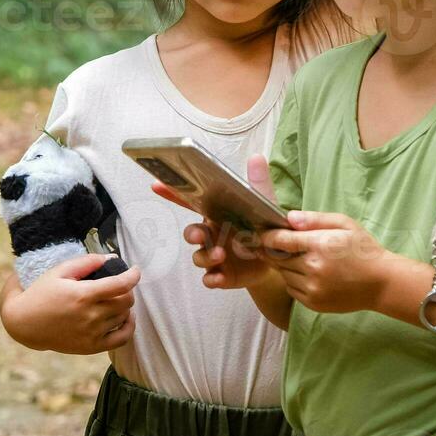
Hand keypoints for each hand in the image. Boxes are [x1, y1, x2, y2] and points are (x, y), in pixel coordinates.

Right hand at [0, 255, 139, 354]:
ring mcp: (92, 333)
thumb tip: (111, 258)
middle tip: (119, 284)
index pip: (121, 284)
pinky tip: (124, 318)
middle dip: (127, 289)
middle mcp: (90, 316)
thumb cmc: (41, 293)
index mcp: (83, 295)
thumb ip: (87, 262)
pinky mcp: (91, 347)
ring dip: (125, 306)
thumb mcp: (60, 271)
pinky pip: (122, 339)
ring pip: (125, 317)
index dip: (133, 275)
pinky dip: (128, 327)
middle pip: (127, 301)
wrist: (23, 324)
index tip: (135, 270)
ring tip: (116, 299)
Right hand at [154, 153, 280, 290]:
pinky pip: (209, 278)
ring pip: (198, 256)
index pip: (190, 202)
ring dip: (205, 256)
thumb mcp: (263, 204)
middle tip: (200, 234)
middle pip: (190, 232)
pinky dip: (212, 279)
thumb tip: (257, 157)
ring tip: (221, 255)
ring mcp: (214, 255)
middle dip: (191, 233)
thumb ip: (258, 182)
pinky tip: (220, 278)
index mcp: (216, 213)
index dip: (172, 193)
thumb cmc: (265, 226)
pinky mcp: (222, 275)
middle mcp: (211, 234)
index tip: (156, 184)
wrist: (279, 259)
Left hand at [259, 211, 393, 313]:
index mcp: (320, 245)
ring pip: (283, 274)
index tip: (260, 233)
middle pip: (277, 258)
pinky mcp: (313, 303)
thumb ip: (315, 219)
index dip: (266, 236)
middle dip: (273, 250)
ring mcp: (313, 288)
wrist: (381, 283)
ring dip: (285, 266)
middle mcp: (313, 269)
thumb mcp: (344, 224)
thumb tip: (289, 217)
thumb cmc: (363, 249)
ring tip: (301, 259)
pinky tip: (308, 274)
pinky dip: (293, 281)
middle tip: (275, 244)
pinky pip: (292, 289)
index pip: (280, 240)